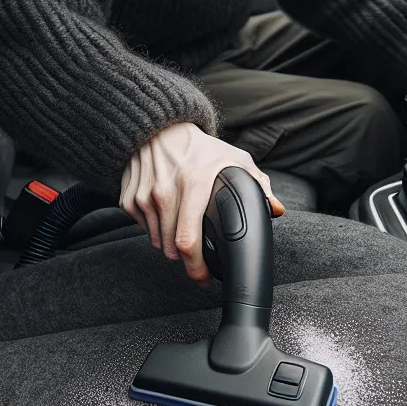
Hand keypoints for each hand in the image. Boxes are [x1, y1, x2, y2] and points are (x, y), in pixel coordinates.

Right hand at [120, 122, 283, 285]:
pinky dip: (154, 230)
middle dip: (186, 260)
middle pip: (170, 247)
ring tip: (183, 237)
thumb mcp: (235, 159)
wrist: (161, 127)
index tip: (204, 278)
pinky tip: (166, 220)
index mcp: (193, 184)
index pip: (188, 239)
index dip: (196, 267)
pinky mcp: (129, 196)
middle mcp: (165, 191)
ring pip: (156, 241)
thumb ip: (258, 185)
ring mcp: (144, 194)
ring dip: (170, 246)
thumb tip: (276, 210)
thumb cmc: (201, 147)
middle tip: (198, 261)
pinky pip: (142, 228)